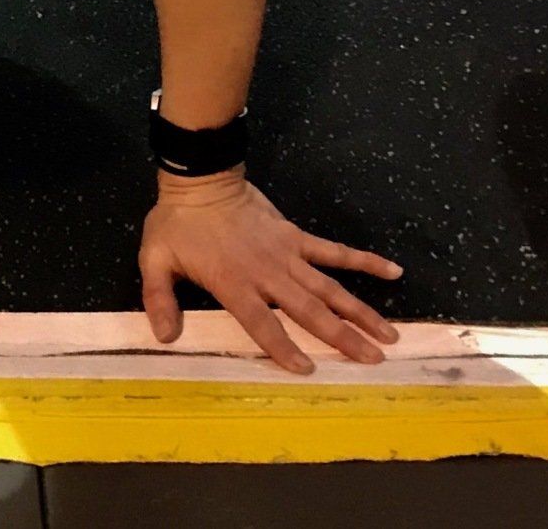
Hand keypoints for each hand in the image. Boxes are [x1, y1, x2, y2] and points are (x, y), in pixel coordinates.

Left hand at [139, 172, 401, 371]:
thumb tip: (164, 337)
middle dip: (342, 337)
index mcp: (234, 282)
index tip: (308, 368)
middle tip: (374, 360)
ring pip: (329, 287)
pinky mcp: (295, 236)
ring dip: (359, 311)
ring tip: (389, 336)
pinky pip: (333, 251)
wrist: (200, 179)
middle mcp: (267, 272)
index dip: (283, 347)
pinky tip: (392, 270)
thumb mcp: (154, 260)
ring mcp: (287, 254)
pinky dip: (363, 260)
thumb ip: (159, 298)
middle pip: (309, 310)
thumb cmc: (177, 224)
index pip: (263, 322)